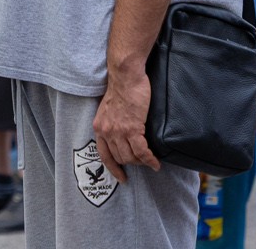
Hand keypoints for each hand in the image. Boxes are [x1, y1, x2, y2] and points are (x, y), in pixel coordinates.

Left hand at [92, 66, 158, 182]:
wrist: (126, 76)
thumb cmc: (121, 88)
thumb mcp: (109, 109)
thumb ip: (112, 122)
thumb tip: (121, 134)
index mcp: (99, 127)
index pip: (104, 154)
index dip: (113, 168)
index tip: (122, 178)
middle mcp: (106, 131)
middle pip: (120, 157)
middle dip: (133, 162)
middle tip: (143, 161)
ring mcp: (118, 131)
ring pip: (131, 157)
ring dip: (142, 162)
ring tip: (151, 160)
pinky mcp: (132, 128)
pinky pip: (142, 152)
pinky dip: (150, 160)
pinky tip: (156, 163)